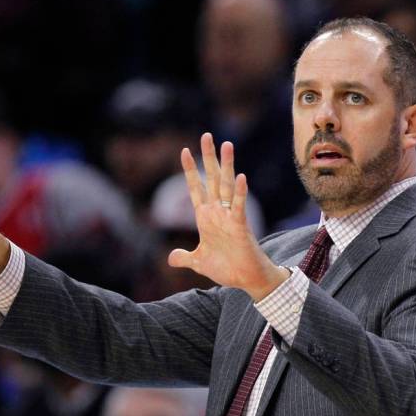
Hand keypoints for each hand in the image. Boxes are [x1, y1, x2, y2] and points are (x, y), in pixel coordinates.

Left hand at [167, 133, 288, 300]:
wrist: (245, 279)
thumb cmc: (226, 268)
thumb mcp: (198, 262)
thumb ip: (184, 257)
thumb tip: (170, 258)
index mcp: (205, 217)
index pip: (196, 188)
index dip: (190, 171)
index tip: (183, 151)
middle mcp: (217, 212)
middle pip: (212, 178)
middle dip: (208, 157)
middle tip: (207, 135)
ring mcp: (229, 216)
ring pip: (227, 185)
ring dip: (227, 165)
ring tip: (227, 144)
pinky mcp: (240, 226)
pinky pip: (239, 206)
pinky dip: (240, 192)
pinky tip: (241, 177)